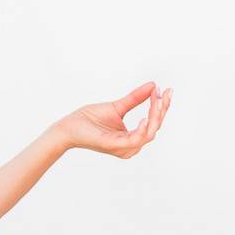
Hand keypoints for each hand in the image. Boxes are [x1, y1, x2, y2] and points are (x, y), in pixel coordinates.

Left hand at [54, 81, 172, 157]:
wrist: (68, 127)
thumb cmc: (89, 119)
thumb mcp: (117, 106)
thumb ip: (135, 98)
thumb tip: (153, 85)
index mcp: (131, 137)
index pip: (153, 123)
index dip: (161, 107)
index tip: (166, 90)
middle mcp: (130, 145)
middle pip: (154, 128)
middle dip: (162, 110)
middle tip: (165, 93)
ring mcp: (123, 148)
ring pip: (148, 134)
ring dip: (155, 117)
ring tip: (157, 101)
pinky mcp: (114, 146)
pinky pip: (135, 140)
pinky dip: (142, 129)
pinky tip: (144, 118)